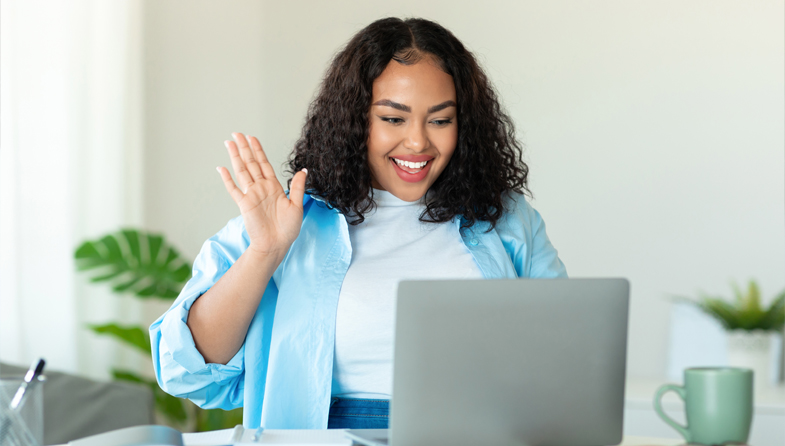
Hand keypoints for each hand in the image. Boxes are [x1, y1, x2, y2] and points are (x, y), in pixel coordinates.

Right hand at [217, 133, 306, 261]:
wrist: (276, 245)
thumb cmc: (288, 229)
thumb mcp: (297, 206)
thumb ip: (298, 187)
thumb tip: (304, 170)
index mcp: (274, 187)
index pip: (264, 164)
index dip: (258, 150)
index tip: (252, 138)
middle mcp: (261, 188)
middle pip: (251, 163)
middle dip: (244, 148)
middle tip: (237, 133)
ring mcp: (251, 195)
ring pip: (242, 171)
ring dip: (235, 157)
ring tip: (229, 143)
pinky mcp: (244, 204)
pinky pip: (233, 189)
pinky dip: (227, 179)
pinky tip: (221, 168)